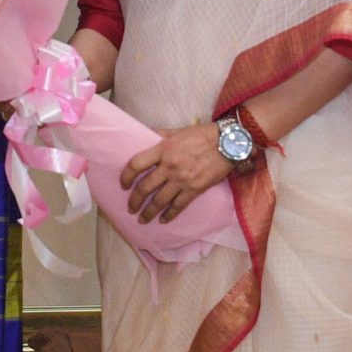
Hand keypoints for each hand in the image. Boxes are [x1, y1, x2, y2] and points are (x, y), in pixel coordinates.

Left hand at [120, 122, 241, 224]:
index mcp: (162, 150)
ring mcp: (182, 180)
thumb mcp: (176, 131)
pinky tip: (163, 220)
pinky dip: (169, 215)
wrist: (227, 143)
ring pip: (159, 201)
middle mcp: (169, 166)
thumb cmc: (201, 135)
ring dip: (148, 212)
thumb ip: (159, 135)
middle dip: (134, 201)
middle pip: (145, 188)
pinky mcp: (194, 189)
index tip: (123, 185)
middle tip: (131, 208)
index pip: (136, 164)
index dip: (126, 176)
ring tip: (142, 219)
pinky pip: (178, 206)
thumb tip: (144, 134)